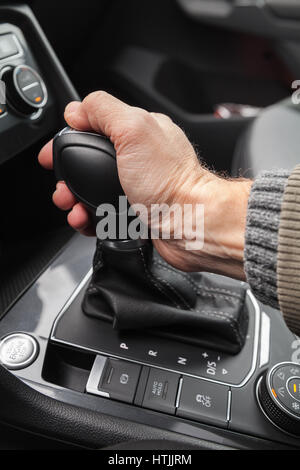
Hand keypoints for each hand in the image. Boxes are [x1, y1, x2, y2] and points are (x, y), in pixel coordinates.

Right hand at [38, 91, 251, 277]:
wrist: (190, 224)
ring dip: (75, 199)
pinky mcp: (135, 210)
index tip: (53, 154)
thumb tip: (77, 109)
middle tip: (62, 188)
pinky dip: (89, 217)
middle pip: (89, 161)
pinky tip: (86, 220)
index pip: (94, 127)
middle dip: (69, 176)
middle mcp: (138, 158)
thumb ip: (103, 111)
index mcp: (139, 132)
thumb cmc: (171, 181)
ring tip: (72, 207)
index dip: (69, 139)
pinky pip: (103, 211)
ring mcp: (136, 185)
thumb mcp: (134, 129)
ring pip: (93, 189)